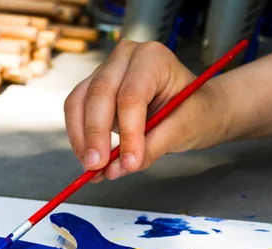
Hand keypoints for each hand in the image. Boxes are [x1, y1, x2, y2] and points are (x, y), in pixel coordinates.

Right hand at [64, 40, 228, 181]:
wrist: (195, 107)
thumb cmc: (194, 111)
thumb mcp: (183, 130)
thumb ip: (151, 148)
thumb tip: (115, 170)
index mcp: (153, 57)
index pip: (132, 96)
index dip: (128, 132)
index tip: (129, 163)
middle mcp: (125, 57)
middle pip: (99, 94)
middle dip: (96, 135)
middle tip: (97, 167)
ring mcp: (106, 71)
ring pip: (79, 102)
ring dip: (81, 138)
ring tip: (92, 169)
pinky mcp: (94, 89)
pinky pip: (76, 111)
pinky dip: (80, 138)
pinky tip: (89, 160)